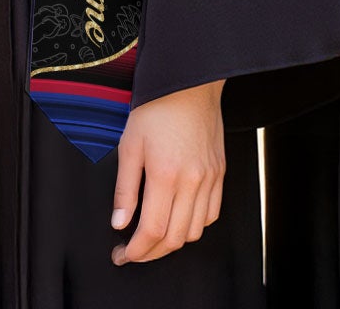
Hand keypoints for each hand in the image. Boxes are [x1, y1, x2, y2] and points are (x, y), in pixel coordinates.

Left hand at [111, 79, 224, 264]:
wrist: (188, 83)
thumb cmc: (156, 108)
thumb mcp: (129, 144)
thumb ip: (125, 188)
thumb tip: (119, 223)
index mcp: (166, 175)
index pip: (153, 230)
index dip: (137, 250)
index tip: (123, 255)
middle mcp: (192, 182)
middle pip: (175, 238)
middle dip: (151, 253)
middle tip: (132, 252)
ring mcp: (210, 179)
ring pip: (195, 231)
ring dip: (173, 242)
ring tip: (153, 237)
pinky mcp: (220, 174)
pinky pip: (212, 214)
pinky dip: (194, 225)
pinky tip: (178, 219)